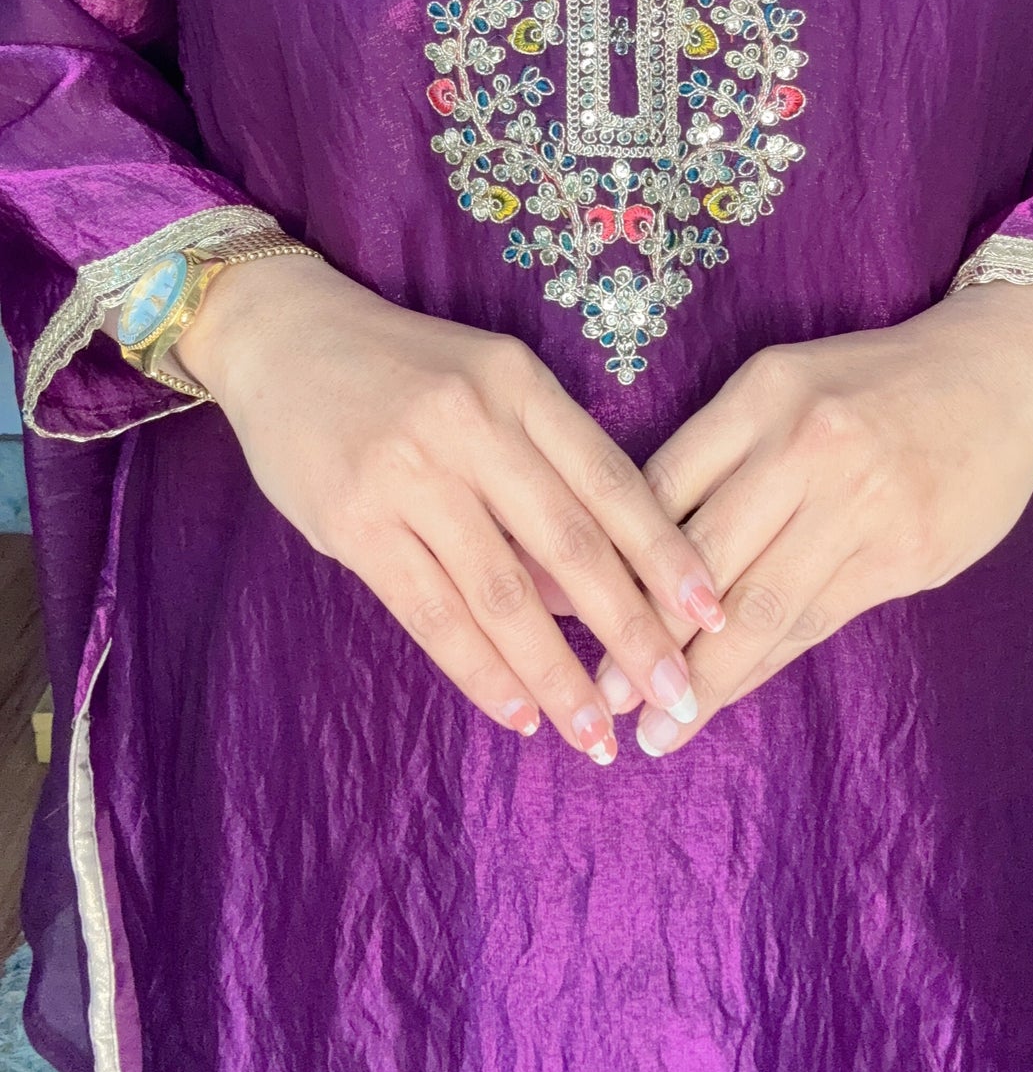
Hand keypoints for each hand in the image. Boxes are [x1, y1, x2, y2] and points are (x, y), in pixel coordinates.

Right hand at [171, 256, 725, 761]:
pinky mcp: (353, 522)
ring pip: (503, 593)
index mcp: (519, 383)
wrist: (281, 336)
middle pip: (570, 544)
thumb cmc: (399, 369)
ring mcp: (409, 474)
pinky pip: (431, 613)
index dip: (665, 553)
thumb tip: (583, 591)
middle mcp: (472, 424)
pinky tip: (518, 711)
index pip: (610, 479)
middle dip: (631, 630)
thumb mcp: (484, 386)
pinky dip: (481, 670)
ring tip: (595, 734)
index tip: (711, 615)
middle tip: (675, 697)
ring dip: (556, 673)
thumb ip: (538, 470)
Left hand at [589, 282, 1032, 757]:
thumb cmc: (878, 384)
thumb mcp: (790, 386)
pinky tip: (727, 697)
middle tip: (595, 693)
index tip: (563, 612)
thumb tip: (641, 545)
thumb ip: (726, 455)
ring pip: (759, 604)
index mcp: (762, 395)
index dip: (609, 560)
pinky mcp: (905, 552)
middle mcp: (805, 444)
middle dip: (642, 634)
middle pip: (702, 556)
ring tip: (655, 728)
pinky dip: (765, 664)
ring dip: (702, 676)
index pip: (664, 487)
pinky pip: (817, 619)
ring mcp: (860, 502)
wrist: (1002, 371)